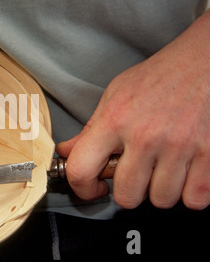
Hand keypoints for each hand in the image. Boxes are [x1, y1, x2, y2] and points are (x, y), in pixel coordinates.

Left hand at [57, 10, 209, 209]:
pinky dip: (190, 192)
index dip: (83, 188)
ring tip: (162, 169)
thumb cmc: (158, 78)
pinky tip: (185, 173)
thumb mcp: (115, 96)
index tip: (94, 187)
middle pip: (127, 197)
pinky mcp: (209, 154)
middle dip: (129, 191)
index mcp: (114, 120)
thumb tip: (67, 151)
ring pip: (161, 201)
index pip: (81, 170)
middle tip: (135, 174)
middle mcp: (145, 136)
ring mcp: (179, 146)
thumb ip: (90, 129)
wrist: (203, 61)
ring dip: (160, 191)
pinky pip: (195, 199)